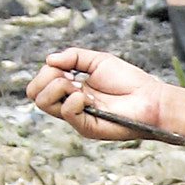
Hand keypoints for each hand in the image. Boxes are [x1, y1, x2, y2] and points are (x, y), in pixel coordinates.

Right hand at [26, 47, 168, 141]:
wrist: (150, 98)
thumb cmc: (129, 81)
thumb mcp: (98, 61)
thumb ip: (73, 57)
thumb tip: (48, 59)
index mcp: (70, 90)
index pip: (38, 84)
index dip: (46, 72)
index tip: (68, 69)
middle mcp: (69, 105)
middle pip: (34, 95)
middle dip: (47, 78)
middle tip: (71, 77)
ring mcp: (76, 117)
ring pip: (43, 103)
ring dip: (59, 86)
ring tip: (79, 86)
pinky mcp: (86, 127)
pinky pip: (67, 111)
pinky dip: (74, 99)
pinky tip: (88, 97)